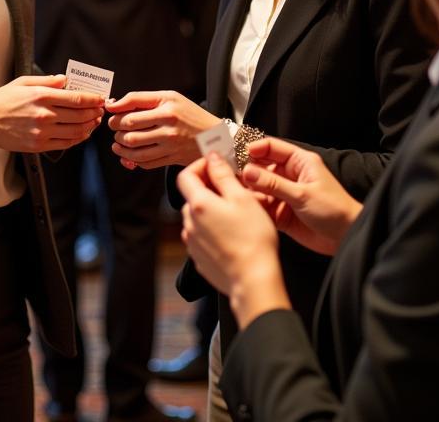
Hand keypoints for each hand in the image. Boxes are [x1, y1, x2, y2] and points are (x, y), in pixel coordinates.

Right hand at [0, 75, 104, 153]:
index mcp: (41, 96)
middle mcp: (44, 115)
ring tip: (94, 121)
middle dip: (94, 112)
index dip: (93, 99)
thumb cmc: (2, 101)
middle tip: (100, 110)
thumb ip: (47, 81)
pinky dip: (78, 139)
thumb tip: (65, 79)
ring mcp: (42, 132)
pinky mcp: (38, 145)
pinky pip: (65, 143)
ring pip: (76, 131)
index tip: (100, 98)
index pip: (76, 98)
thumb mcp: (23, 82)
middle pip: (80, 115)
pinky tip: (82, 133)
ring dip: (89, 126)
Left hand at [106, 90, 219, 168]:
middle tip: (114, 126)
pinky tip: (128, 154)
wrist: (215, 137)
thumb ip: (143, 99)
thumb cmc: (190, 114)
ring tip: (118, 141)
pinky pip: (144, 162)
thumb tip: (115, 104)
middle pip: (129, 127)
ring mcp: (169, 144)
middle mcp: (168, 126)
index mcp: (167, 107)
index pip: (132, 106)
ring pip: (133, 147)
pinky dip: (131, 159)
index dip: (115, 108)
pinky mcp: (170, 159)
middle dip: (115, 127)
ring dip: (120, 145)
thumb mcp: (171, 97)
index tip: (109, 109)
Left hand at [177, 153, 289, 327]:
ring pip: (198, 217)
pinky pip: (202, 236)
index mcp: (198, 204)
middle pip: (192, 196)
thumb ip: (223, 175)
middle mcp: (189, 223)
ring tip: (236, 214)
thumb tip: (212, 157)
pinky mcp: (199, 258)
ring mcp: (192, 243)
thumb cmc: (252, 239)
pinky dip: (213, 229)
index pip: (185, 175)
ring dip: (211, 210)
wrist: (253, 281)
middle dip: (209, 188)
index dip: (200, 166)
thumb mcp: (242, 198)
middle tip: (232, 189)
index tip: (216, 165)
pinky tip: (233, 234)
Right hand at [239, 137, 362, 255]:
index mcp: (299, 162)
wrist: (346, 237)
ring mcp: (284, 193)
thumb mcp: (303, 194)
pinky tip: (243, 207)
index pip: (272, 147)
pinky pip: (262, 205)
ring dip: (248, 189)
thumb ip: (274, 184)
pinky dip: (253, 206)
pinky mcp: (280, 211)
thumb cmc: (335, 210)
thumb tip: (248, 171)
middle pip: (261, 167)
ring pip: (259, 187)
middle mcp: (289, 175)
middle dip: (246, 169)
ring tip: (232, 191)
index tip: (237, 153)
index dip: (254, 148)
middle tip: (227, 172)